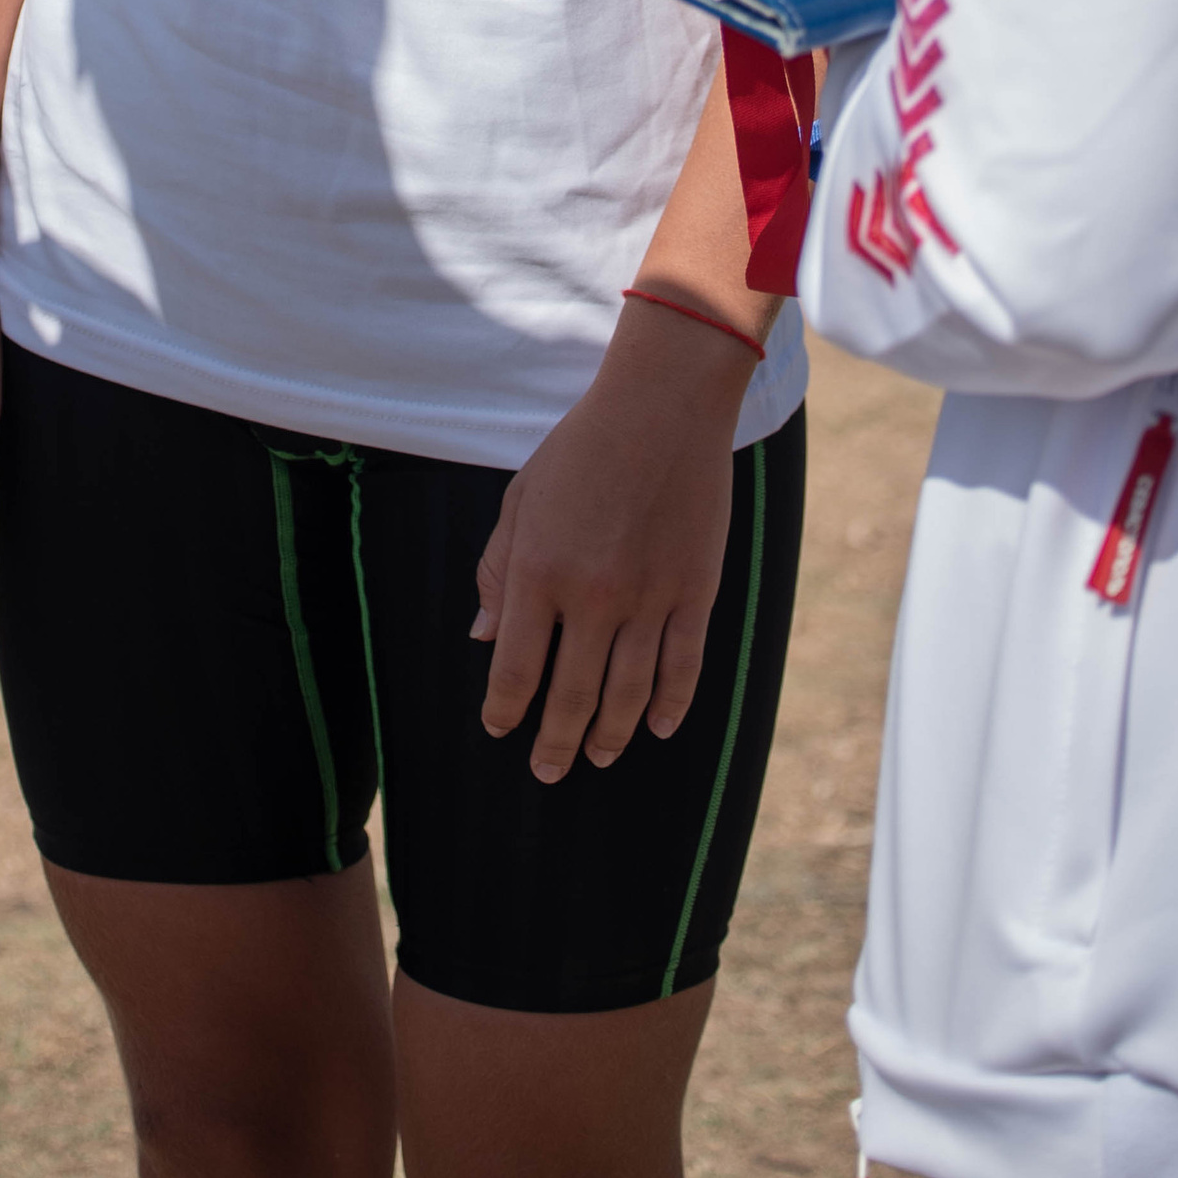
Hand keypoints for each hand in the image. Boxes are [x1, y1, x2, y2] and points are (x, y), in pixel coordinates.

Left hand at [473, 302, 749, 781]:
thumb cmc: (581, 447)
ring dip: (609, 734)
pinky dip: (671, 705)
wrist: (662, 406)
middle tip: (547, 771)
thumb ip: (497, 570)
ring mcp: (649, 598)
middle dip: (555, 742)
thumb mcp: (521, 499)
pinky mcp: (695, 591)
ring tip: (597, 756)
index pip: (515, 668)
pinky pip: (683, 666)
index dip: (504, 708)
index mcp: (539, 571)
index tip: (498, 728)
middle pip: (571, 695)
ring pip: (628, 693)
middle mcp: (592, 596)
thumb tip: (483, 638)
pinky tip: (660, 728)